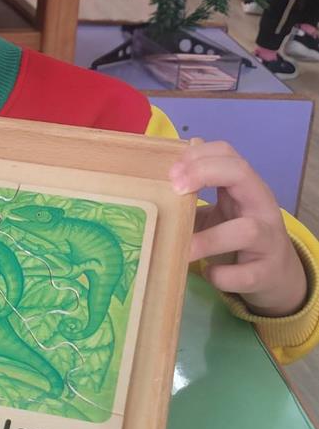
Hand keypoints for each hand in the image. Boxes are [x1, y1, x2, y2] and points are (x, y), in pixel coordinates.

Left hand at [169, 140, 306, 316]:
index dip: (198, 156)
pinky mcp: (267, 273)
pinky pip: (245, 274)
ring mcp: (269, 240)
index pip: (227, 153)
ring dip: (210, 239)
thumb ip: (194, 197)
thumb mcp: (219, 210)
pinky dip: (222, 275)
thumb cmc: (237, 236)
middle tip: (175, 189)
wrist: (276, 275)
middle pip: (241, 173)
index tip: (171, 172)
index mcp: (246, 187)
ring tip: (185, 249)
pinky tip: (208, 273)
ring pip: (247, 230)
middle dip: (204, 173)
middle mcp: (261, 206)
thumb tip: (153, 183)